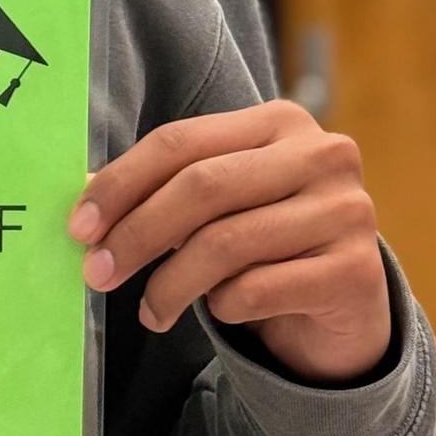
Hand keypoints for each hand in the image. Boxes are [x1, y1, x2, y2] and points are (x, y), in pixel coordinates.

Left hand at [67, 100, 389, 383]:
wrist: (340, 304)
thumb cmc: (263, 243)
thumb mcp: (214, 205)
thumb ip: (159, 191)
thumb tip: (83, 198)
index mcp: (278, 122)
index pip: (179, 141)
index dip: (120, 183)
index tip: (79, 226)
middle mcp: (321, 155)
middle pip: (201, 187)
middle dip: (136, 234)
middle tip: (96, 272)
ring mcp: (347, 211)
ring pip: (225, 243)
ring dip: (170, 285)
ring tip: (150, 311)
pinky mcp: (357, 271)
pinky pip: (257, 290)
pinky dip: (221, 307)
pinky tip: (218, 313)